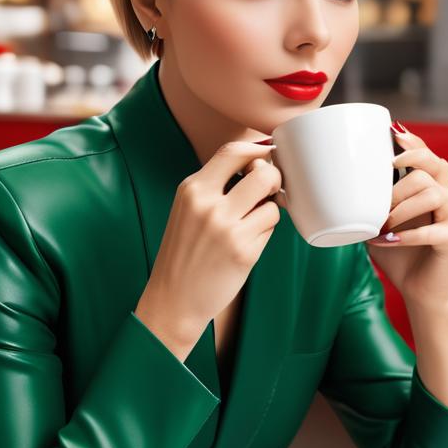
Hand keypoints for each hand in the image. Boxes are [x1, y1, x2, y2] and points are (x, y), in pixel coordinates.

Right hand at [136, 142, 281, 355]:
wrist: (174, 298)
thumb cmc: (185, 251)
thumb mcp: (189, 209)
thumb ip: (218, 185)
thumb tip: (261, 163)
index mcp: (192, 189)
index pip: (233, 150)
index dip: (258, 149)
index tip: (267, 155)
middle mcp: (208, 205)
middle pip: (263, 172)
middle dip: (273, 179)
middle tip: (267, 192)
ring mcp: (227, 229)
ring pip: (273, 203)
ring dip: (270, 211)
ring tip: (251, 223)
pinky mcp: (243, 252)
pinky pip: (271, 228)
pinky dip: (265, 232)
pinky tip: (247, 243)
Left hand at [365, 125, 447, 307]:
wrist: (419, 288)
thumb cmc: (398, 252)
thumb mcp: (378, 222)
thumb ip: (368, 204)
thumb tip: (335, 188)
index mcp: (430, 186)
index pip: (427, 155)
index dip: (414, 144)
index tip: (393, 135)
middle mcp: (445, 195)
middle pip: (431, 168)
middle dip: (399, 183)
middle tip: (379, 202)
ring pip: (432, 194)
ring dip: (401, 209)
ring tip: (382, 226)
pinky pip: (433, 229)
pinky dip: (408, 235)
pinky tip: (389, 241)